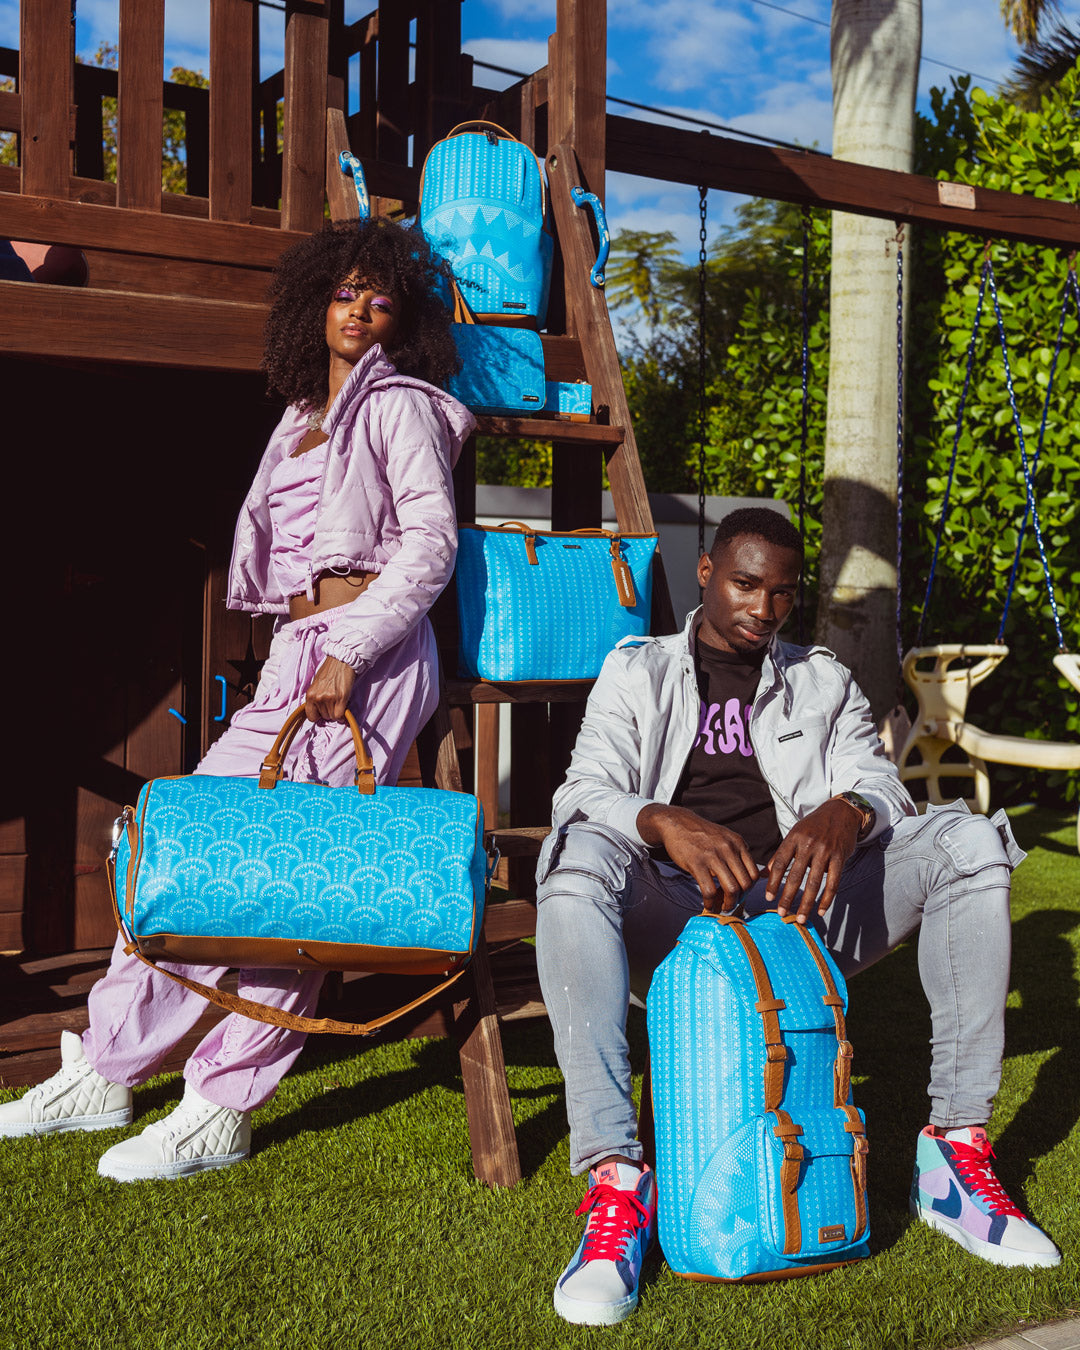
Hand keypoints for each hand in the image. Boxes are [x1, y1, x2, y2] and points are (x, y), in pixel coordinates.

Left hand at [303, 656, 356, 722]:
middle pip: (324, 716)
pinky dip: (342, 715)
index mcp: (310, 694)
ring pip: (333, 716)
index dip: (318, 715)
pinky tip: (343, 707)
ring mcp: (329, 698)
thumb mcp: (316, 684)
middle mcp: (318, 698)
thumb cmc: (329, 670)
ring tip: (338, 701)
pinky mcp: (341, 698)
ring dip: (336, 711)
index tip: (322, 711)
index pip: (311, 716)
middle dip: (329, 711)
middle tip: (333, 702)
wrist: (341, 661)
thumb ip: (316, 697)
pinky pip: (340, 715)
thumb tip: (319, 709)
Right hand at [637, 804, 760, 912]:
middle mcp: (729, 849)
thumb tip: (746, 877)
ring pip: (731, 889)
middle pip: (745, 884)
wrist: (677, 823)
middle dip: (739, 899)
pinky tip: (708, 904)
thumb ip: (737, 853)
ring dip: (728, 904)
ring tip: (721, 907)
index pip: (754, 874)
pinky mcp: (697, 864)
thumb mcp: (725, 837)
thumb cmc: (701, 834)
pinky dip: (710, 903)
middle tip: (731, 904)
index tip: (740, 895)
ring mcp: (713, 857)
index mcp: (738, 843)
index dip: (749, 890)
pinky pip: (710, 891)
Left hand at [764, 798, 861, 923]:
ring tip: (801, 918)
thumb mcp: (794, 834)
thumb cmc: (813, 826)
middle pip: (796, 875)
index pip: (779, 863)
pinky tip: (821, 910)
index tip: (769, 898)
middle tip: (781, 913)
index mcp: (794, 838)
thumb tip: (763, 875)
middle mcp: (808, 844)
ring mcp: (825, 851)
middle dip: (787, 897)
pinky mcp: (840, 857)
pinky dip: (827, 899)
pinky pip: (833, 882)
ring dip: (806, 903)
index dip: (773, 882)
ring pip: (814, 882)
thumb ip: (780, 854)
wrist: (841, 812)